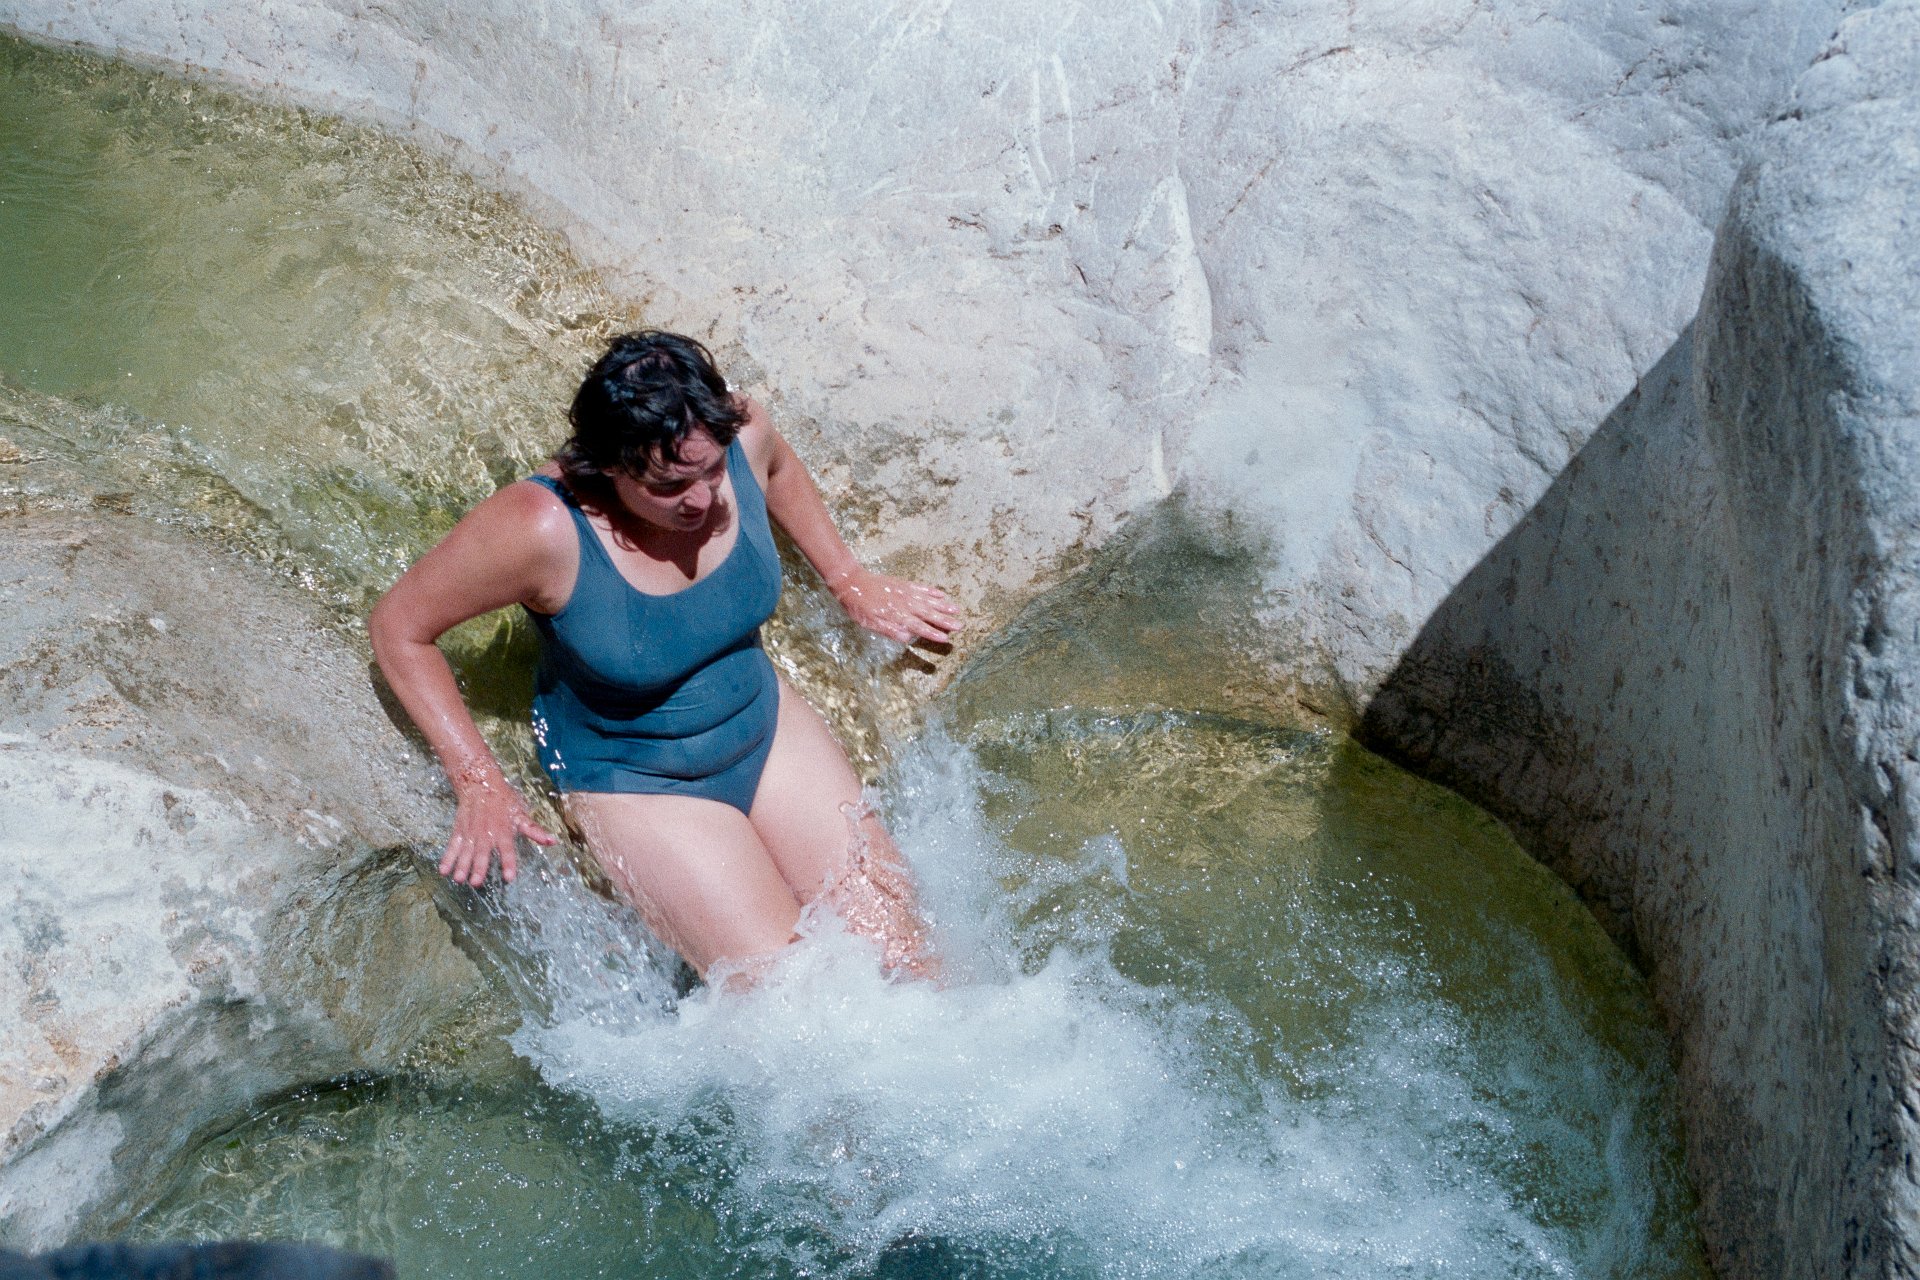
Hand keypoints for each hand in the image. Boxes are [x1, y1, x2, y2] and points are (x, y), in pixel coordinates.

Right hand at [440, 774, 556, 885]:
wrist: (480, 783)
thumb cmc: (504, 801)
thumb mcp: (521, 814)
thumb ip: (534, 830)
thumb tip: (553, 841)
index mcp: (504, 831)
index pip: (508, 850)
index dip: (509, 863)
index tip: (509, 877)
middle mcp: (486, 833)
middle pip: (483, 853)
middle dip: (479, 867)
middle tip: (476, 882)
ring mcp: (471, 832)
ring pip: (466, 851)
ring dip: (462, 865)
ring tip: (459, 879)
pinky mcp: (459, 831)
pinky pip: (453, 846)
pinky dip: (447, 858)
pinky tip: (443, 870)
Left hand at [828, 567, 961, 644]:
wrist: (852, 581)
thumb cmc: (858, 606)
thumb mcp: (869, 622)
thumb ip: (889, 629)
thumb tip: (907, 637)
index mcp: (896, 615)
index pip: (918, 626)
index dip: (932, 633)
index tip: (945, 638)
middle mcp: (904, 603)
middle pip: (928, 613)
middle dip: (945, 620)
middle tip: (960, 625)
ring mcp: (905, 592)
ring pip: (928, 600)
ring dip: (943, 606)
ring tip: (957, 610)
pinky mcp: (903, 584)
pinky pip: (921, 587)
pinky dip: (932, 591)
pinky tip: (941, 594)